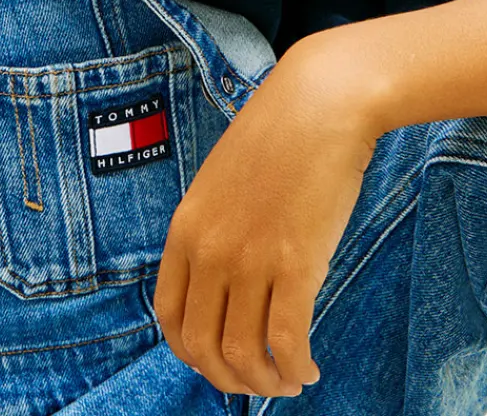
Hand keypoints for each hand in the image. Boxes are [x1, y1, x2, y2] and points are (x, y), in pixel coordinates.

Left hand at [153, 39, 379, 397]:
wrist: (318, 104)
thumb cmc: (276, 139)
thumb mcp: (221, 183)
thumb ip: (213, 230)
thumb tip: (222, 283)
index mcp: (185, 227)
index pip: (168, 315)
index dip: (190, 351)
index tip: (217, 359)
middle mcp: (209, 249)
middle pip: (201, 345)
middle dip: (229, 378)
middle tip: (256, 380)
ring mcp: (250, 257)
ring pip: (243, 353)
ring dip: (264, 381)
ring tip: (287, 379)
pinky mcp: (296, 263)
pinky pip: (286, 342)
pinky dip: (295, 368)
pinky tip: (308, 368)